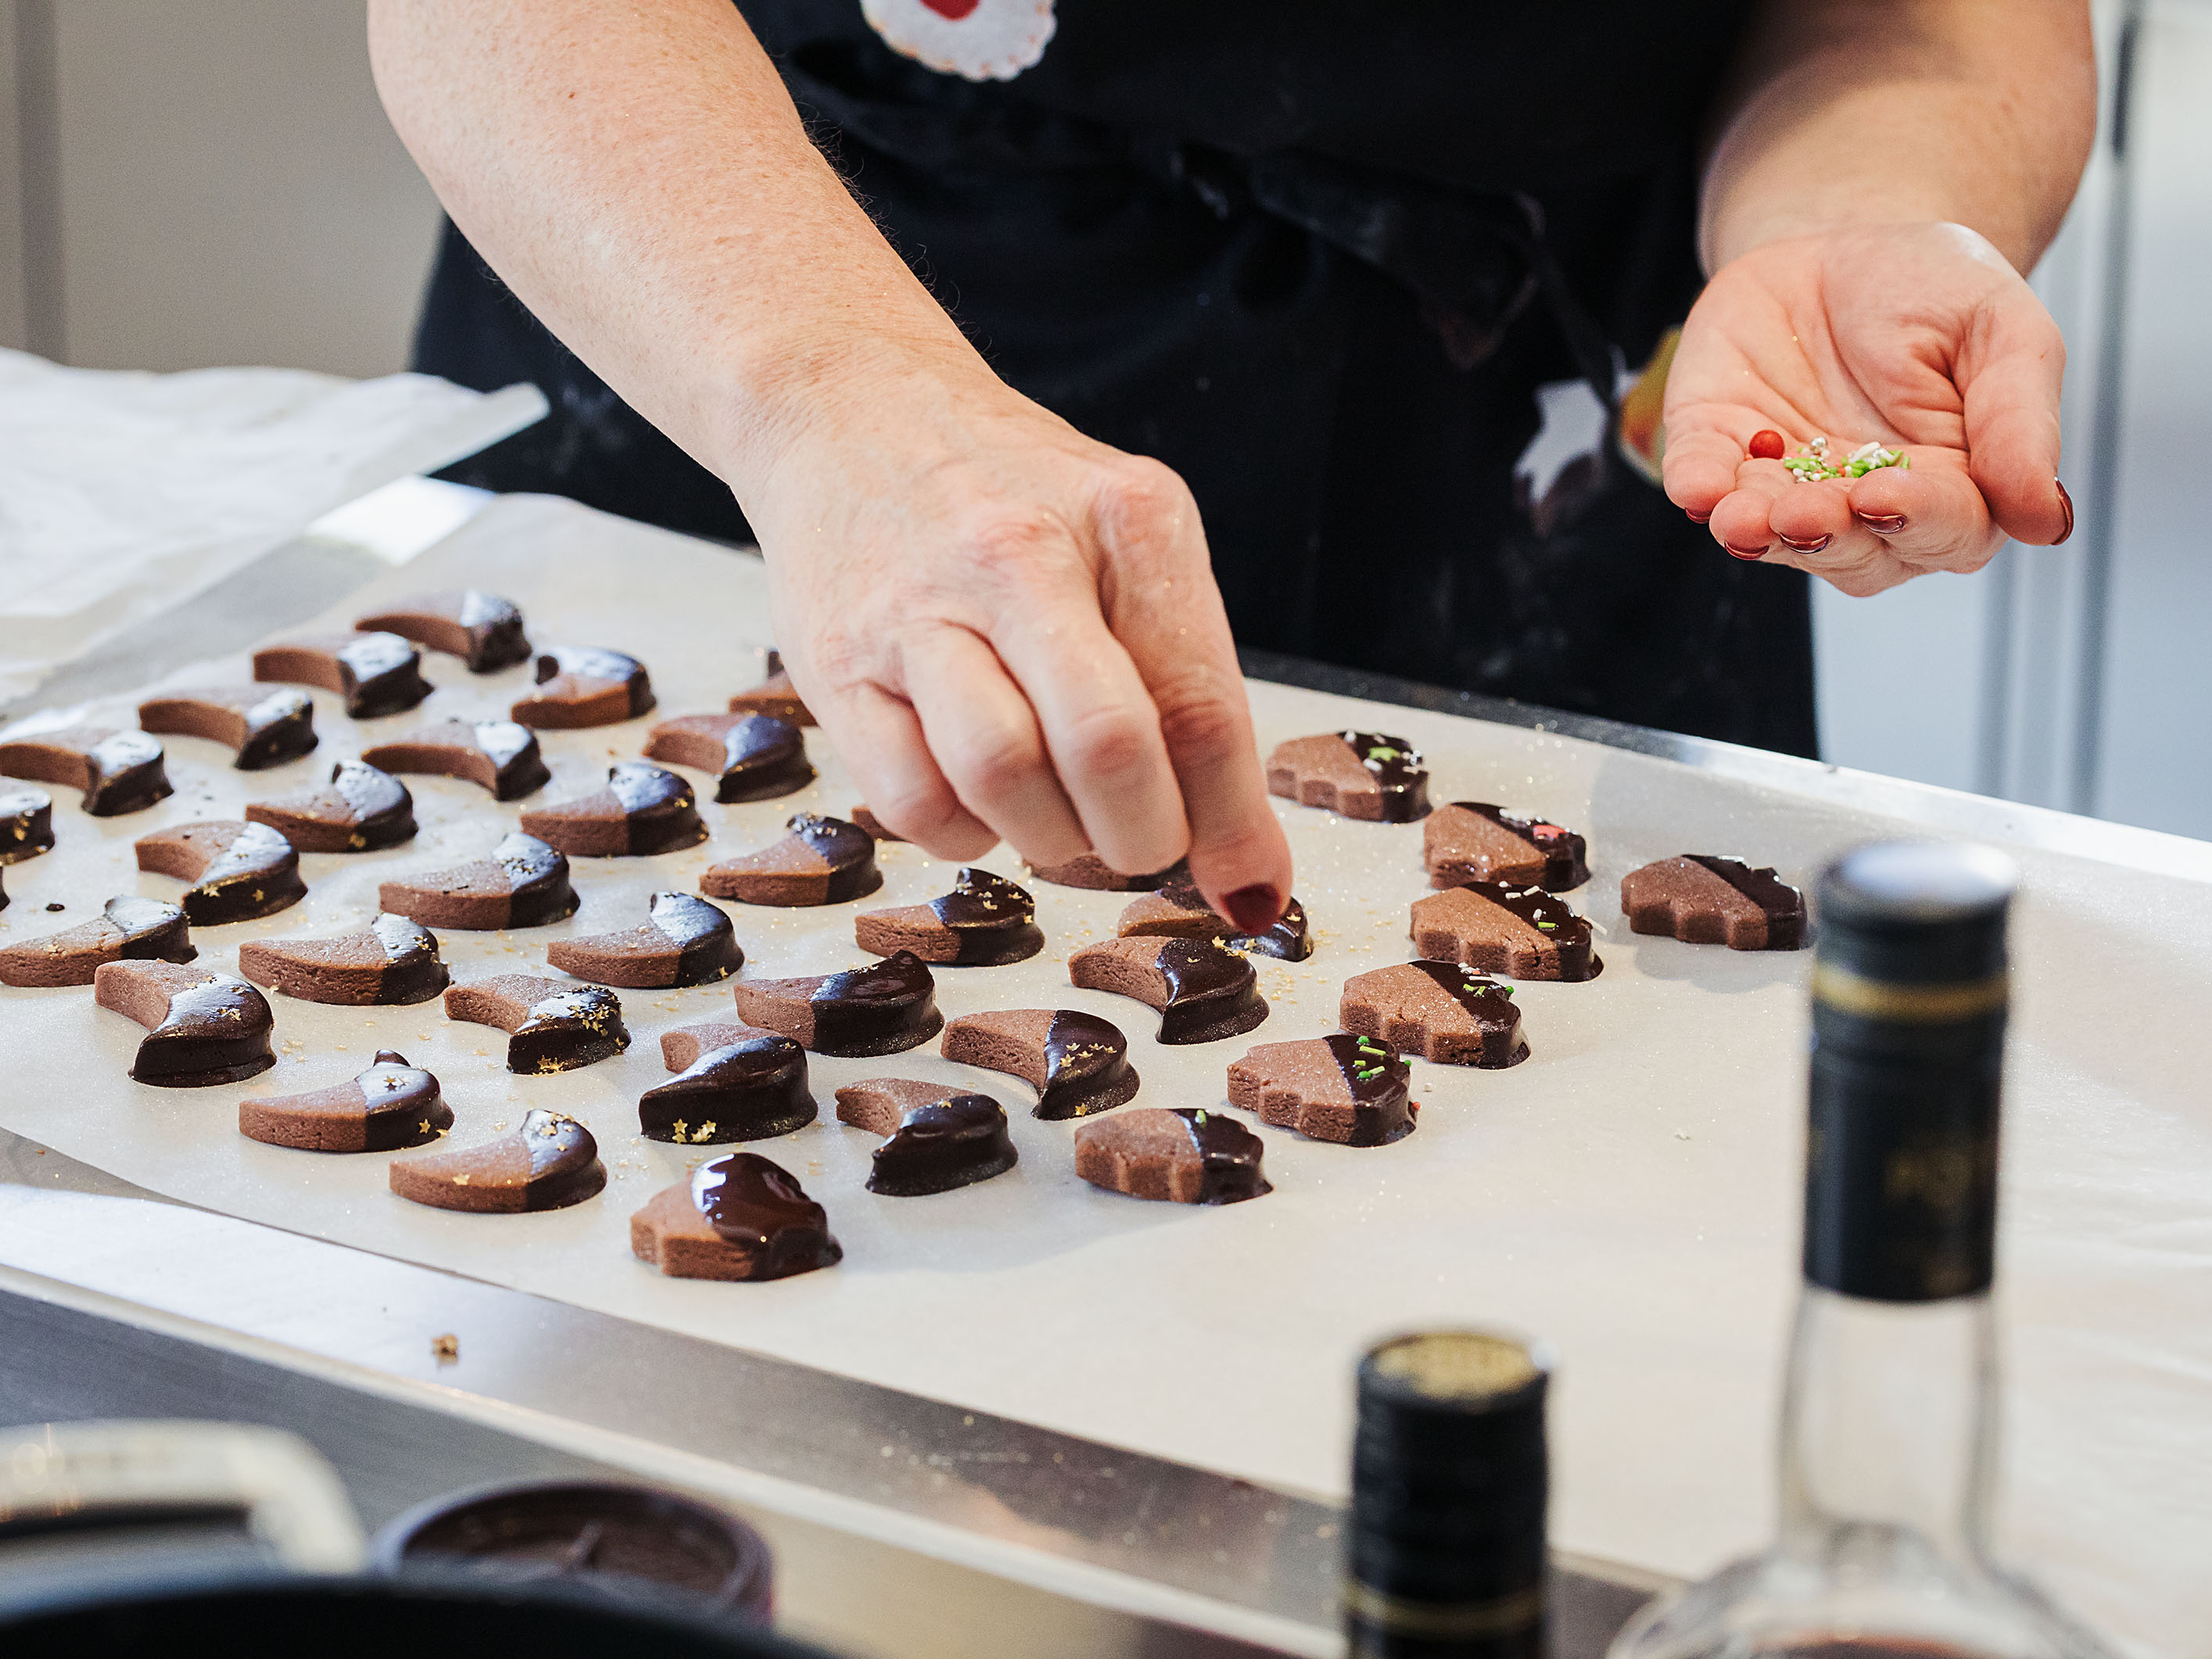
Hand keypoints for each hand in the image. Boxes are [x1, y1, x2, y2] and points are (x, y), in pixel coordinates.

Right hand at [738, 337, 1293, 929]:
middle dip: (1141, 836)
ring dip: (1050, 840)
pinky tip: (978, 796)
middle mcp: (1018, 555)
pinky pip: (912, 801)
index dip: (1233, 823)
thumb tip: (1247, 873)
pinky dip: (962, 832)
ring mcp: (917, 610)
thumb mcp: (1128, 544)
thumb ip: (1189, 688)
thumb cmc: (1015, 500)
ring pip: (1004, 779)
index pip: (1200, 703)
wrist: (850, 411)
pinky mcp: (835, 663)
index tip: (1251, 893)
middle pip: (1108, 747)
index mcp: (1127, 520)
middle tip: (1139, 842)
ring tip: (1059, 817)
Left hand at [1662, 221, 2073, 595]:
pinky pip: (1702, 485)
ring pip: (1775, 538)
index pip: (1947, 530)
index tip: (1885, 496)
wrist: (1841, 241)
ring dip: (1757, 531)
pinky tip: (1698, 488)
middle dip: (1826, 535)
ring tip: (1743, 515)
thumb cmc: (1935, 292)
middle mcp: (1866, 510)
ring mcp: (1786, 488)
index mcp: (1955, 488)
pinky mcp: (1717, 453)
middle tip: (1805, 510)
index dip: (1917, 520)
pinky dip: (1697, 488)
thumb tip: (2046, 521)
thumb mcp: (2000, 329)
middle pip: (1856, 553)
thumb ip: (2020, 420)